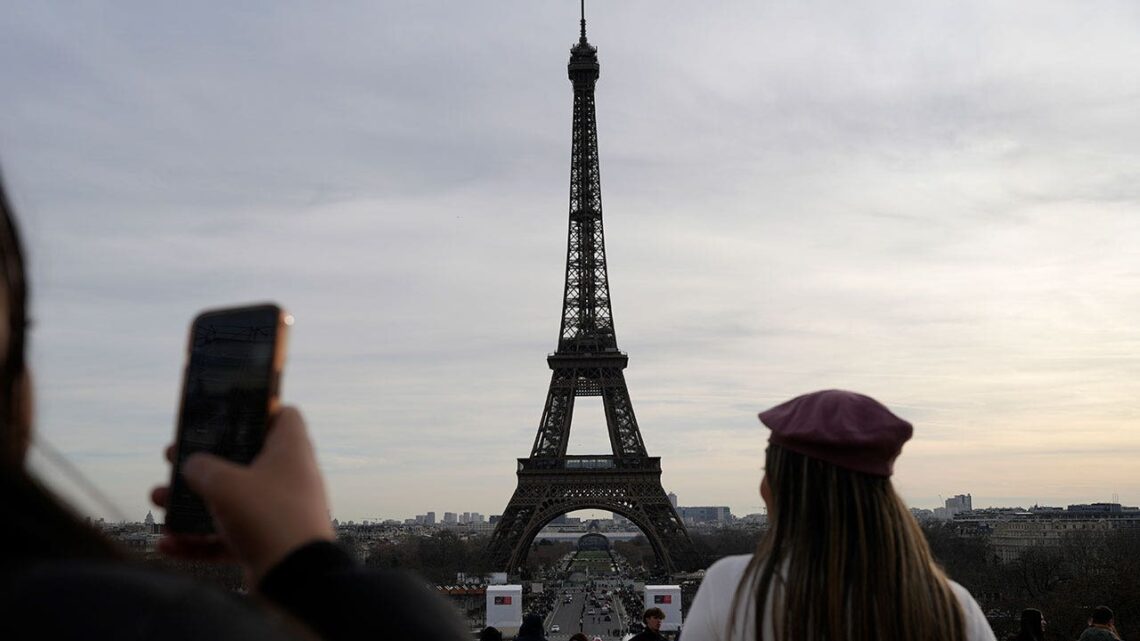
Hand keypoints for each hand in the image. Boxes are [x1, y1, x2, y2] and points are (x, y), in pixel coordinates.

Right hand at [151, 406, 334, 584]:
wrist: (296, 579)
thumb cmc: (267, 517)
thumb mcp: (225, 484)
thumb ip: (202, 467)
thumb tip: (191, 464)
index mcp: (290, 450)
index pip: (283, 416)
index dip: (257, 409)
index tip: (226, 413)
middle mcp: (288, 477)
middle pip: (242, 459)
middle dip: (204, 461)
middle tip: (172, 458)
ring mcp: (278, 510)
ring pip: (230, 499)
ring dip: (192, 502)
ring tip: (158, 500)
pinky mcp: (266, 541)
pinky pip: (228, 535)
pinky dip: (199, 539)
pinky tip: (166, 543)